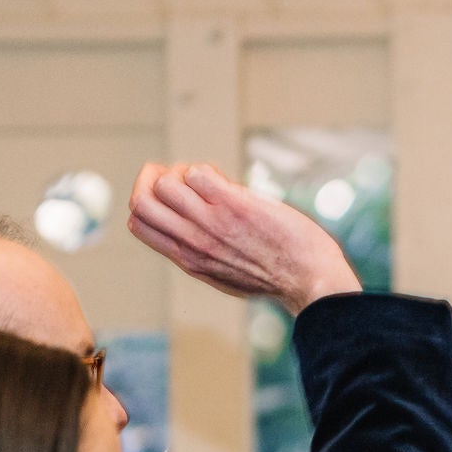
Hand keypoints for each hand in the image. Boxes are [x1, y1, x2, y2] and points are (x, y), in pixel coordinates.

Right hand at [127, 162, 363, 312]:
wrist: (312, 281)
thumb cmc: (278, 277)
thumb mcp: (225, 275)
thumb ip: (201, 253)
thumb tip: (187, 227)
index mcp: (188, 258)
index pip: (138, 223)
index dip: (148, 200)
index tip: (174, 198)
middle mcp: (194, 240)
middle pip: (140, 200)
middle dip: (153, 179)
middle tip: (184, 180)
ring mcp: (212, 222)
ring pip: (165, 183)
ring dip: (184, 172)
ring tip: (214, 184)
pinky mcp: (235, 205)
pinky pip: (198, 173)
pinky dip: (208, 171)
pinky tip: (231, 184)